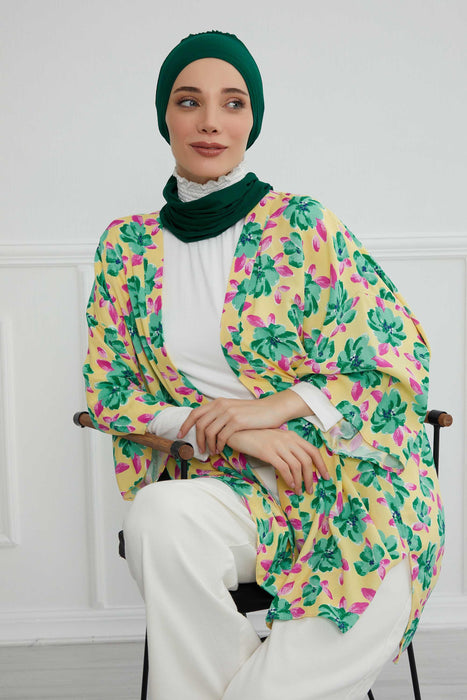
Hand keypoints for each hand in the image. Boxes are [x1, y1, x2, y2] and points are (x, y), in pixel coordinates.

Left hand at [177, 391, 312, 454]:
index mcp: (218, 402)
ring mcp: (229, 413)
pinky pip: (222, 436)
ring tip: (212, 451)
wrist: (272, 409)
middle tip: (200, 449)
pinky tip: (221, 449)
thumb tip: (206, 425)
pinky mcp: (237, 422)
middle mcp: (221, 405)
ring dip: (208, 444)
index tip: (180, 434)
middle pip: (200, 424)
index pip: (195, 413)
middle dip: (197, 439)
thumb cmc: (252, 413)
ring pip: (209, 432)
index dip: (185, 424)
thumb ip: (220, 414)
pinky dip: (219, 445)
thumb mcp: (233, 409)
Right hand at [226, 428, 329, 494]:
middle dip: (311, 477)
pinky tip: (290, 485)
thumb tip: (297, 464)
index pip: (312, 450)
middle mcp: (287, 439)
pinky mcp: (268, 452)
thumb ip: (287, 447)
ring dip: (301, 481)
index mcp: (292, 435)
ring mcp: (278, 445)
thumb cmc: (256, 436)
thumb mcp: (276, 438)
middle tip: (311, 489)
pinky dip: (289, 478)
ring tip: (299, 491)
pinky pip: (284, 468)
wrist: (238, 431)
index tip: (325, 476)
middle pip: (307, 460)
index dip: (321, 464)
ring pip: (297, 466)